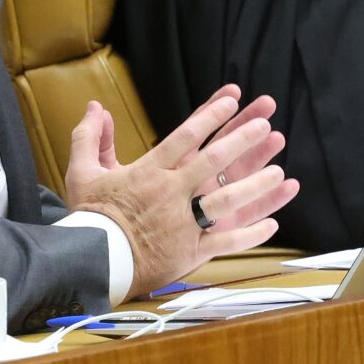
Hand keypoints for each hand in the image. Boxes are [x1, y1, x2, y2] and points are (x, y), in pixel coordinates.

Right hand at [62, 86, 299, 296]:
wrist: (91, 265)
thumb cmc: (90, 218)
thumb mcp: (83, 173)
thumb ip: (90, 137)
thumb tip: (95, 106)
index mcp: (148, 172)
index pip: (185, 136)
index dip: (211, 115)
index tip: (232, 98)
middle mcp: (170, 194)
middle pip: (212, 162)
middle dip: (241, 142)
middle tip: (265, 126)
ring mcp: (183, 223)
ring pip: (226, 201)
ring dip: (255, 187)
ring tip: (280, 172)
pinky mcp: (190, 251)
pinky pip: (226, 242)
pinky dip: (251, 234)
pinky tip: (273, 224)